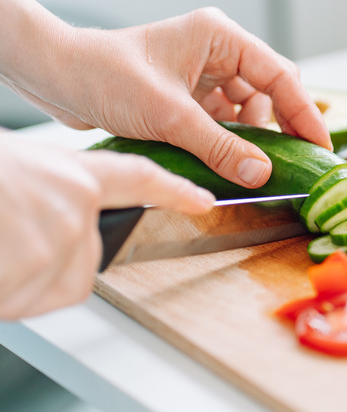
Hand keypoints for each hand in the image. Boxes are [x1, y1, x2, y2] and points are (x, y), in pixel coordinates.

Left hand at [0, 0, 331, 188]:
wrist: (58, 79)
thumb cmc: (106, 75)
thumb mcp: (170, 116)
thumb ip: (220, 146)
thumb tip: (261, 173)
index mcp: (220, 37)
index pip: (280, 75)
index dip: (305, 113)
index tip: (322, 146)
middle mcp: (217, 52)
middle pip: (269, 93)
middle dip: (281, 129)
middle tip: (297, 163)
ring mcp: (204, 75)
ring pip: (248, 112)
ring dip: (252, 140)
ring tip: (255, 167)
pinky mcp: (191, 96)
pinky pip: (225, 123)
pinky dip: (230, 144)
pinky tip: (232, 162)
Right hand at [0, 134, 214, 319]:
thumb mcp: (15, 171)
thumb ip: (48, 194)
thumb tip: (50, 218)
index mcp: (69, 172)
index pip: (139, 178)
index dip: (174, 190)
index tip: (203, 199)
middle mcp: (74, 204)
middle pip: (87, 258)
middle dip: (51, 263)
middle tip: (9, 242)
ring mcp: (57, 238)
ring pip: (53, 282)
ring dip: (18, 278)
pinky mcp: (35, 268)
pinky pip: (25, 299)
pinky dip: (4, 291)